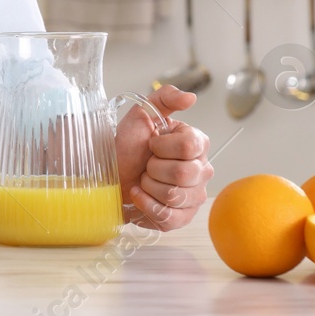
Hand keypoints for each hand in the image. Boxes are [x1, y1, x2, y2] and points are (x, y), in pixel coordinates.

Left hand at [116, 85, 212, 230]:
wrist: (112, 172)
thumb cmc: (128, 146)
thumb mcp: (141, 115)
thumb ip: (165, 99)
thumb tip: (191, 97)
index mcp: (197, 144)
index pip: (189, 146)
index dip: (162, 146)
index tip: (151, 144)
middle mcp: (202, 171)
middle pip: (183, 173)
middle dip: (153, 168)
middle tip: (146, 165)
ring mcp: (195, 196)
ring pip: (174, 195)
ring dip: (148, 186)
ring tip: (143, 180)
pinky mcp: (182, 218)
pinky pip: (169, 217)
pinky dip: (146, 206)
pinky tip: (140, 196)